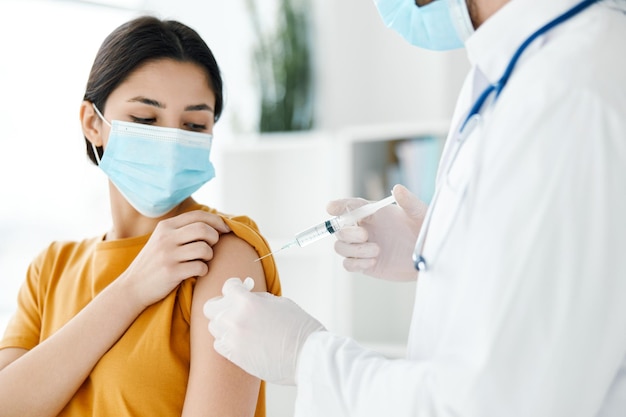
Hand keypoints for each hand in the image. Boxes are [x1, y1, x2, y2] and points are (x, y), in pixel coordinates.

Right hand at [121, 210, 229, 308]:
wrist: (132, 287)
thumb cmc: (155, 263)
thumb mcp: (162, 240)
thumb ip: (182, 230)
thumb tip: (214, 224)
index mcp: (165, 226)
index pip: (198, 216)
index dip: (217, 221)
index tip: (226, 229)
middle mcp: (166, 238)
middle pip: (203, 229)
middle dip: (215, 237)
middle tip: (212, 247)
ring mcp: (168, 255)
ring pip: (204, 248)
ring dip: (210, 256)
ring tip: (203, 260)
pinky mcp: (171, 272)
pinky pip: (200, 267)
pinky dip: (204, 270)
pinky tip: (197, 272)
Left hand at [203, 278, 324, 385]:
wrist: (307, 356)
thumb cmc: (299, 328)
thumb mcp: (280, 303)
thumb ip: (258, 298)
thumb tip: (247, 296)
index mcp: (248, 303)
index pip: (228, 287)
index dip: (235, 285)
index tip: (240, 288)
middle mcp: (235, 320)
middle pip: (210, 307)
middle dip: (221, 304)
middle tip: (233, 306)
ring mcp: (233, 340)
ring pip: (213, 326)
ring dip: (224, 323)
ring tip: (240, 324)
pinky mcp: (234, 357)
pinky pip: (219, 344)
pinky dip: (226, 340)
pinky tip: (240, 339)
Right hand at [328, 184, 425, 280]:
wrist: (429, 257)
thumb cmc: (424, 231)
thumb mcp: (419, 214)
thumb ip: (408, 201)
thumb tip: (397, 188)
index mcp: (373, 213)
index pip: (350, 207)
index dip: (339, 206)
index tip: (331, 208)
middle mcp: (364, 228)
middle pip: (339, 229)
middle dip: (347, 232)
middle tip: (365, 235)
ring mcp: (362, 247)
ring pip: (340, 247)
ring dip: (354, 249)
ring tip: (377, 251)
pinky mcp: (364, 264)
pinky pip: (348, 264)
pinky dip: (356, 263)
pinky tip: (372, 262)